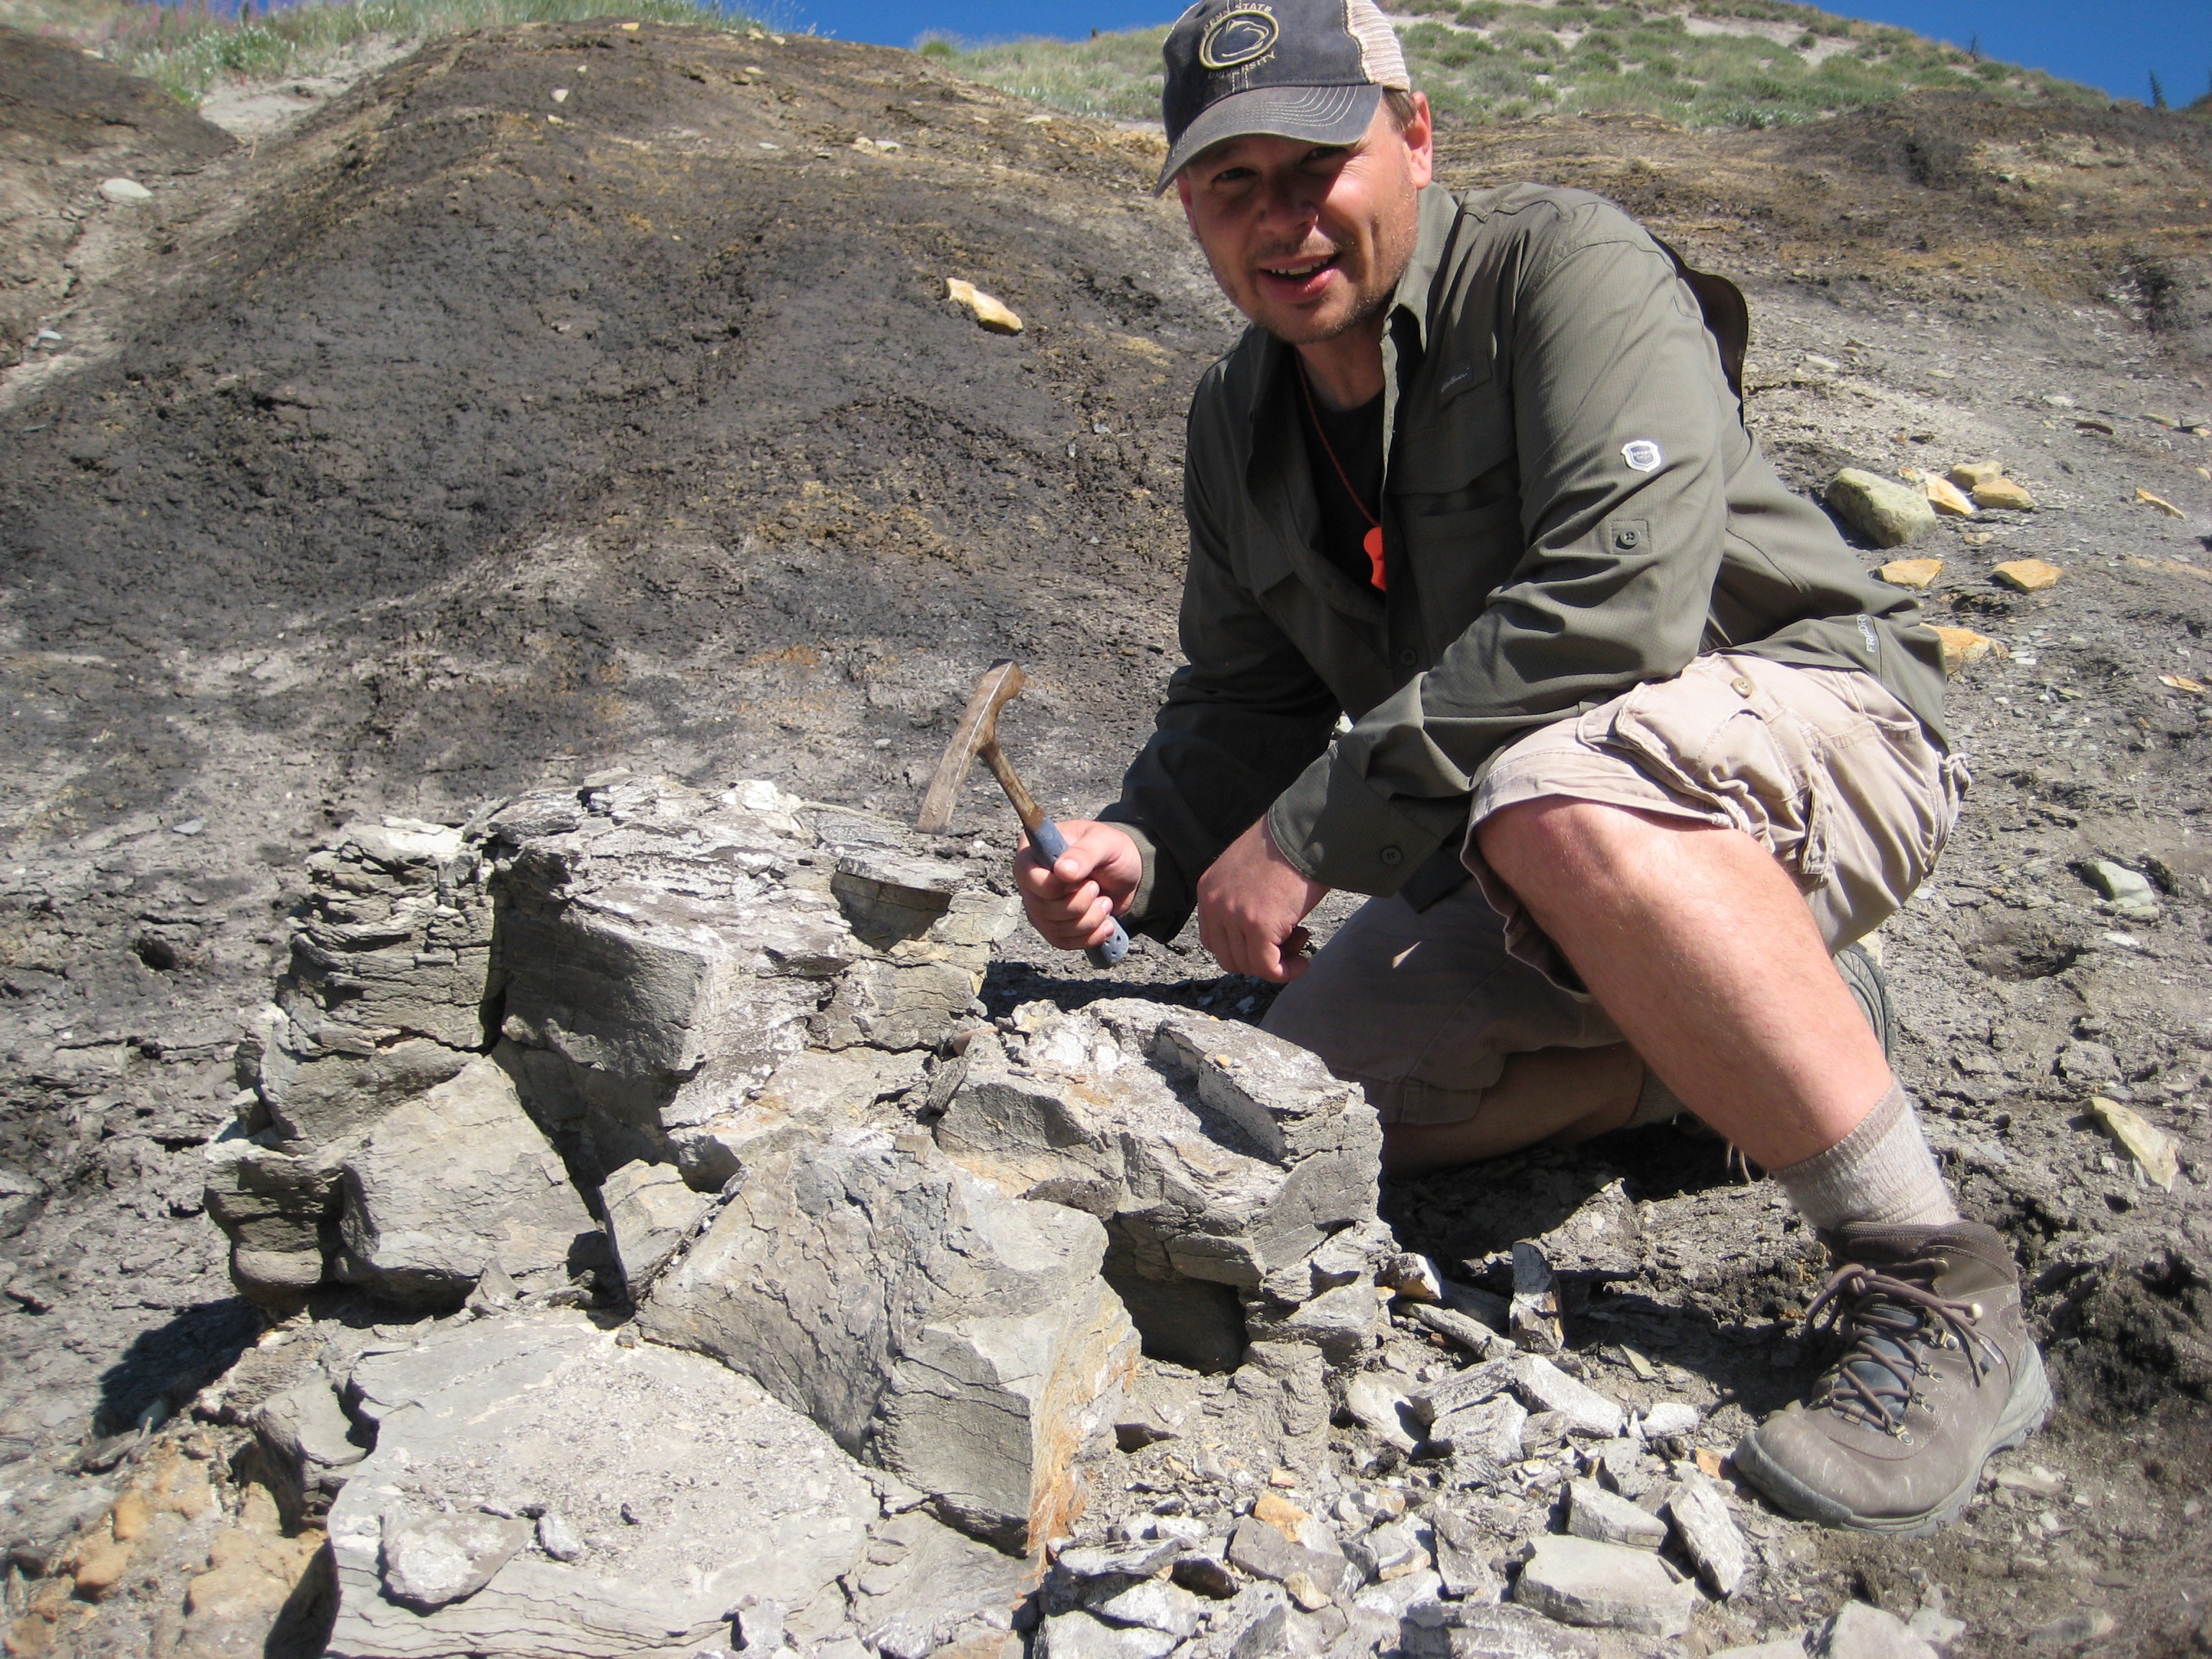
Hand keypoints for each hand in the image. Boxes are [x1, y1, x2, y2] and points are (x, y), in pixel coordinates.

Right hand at [1013, 820, 1141, 950]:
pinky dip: (1089, 936)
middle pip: (1041, 907)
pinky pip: (1063, 941)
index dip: (1056, 885)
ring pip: (1054, 928)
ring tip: (1106, 903)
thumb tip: (1063, 871)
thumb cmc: (1111, 850)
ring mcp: (1039, 905)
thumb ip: (1084, 853)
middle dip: (1079, 904)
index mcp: (1034, 851)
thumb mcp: (1104, 842)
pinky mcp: (1052, 925)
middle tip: (1097, 888)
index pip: (1028, 876)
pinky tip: (1107, 924)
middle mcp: (1030, 879)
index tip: (1084, 879)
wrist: (1126, 873)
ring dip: (1089, 920)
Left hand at [1195, 818, 1328, 982]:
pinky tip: (1303, 963)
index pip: (1213, 939)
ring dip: (1277, 962)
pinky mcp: (1258, 926)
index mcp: (1207, 889)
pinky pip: (1267, 967)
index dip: (1242, 948)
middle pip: (1228, 957)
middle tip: (1289, 940)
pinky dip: (1286, 972)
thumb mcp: (1247, 871)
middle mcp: (1214, 903)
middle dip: (1259, 958)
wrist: (1305, 831)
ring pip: (1248, 965)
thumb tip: (1255, 933)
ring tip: (1300, 937)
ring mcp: (1234, 915)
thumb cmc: (1286, 846)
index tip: (1268, 941)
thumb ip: (1241, 899)